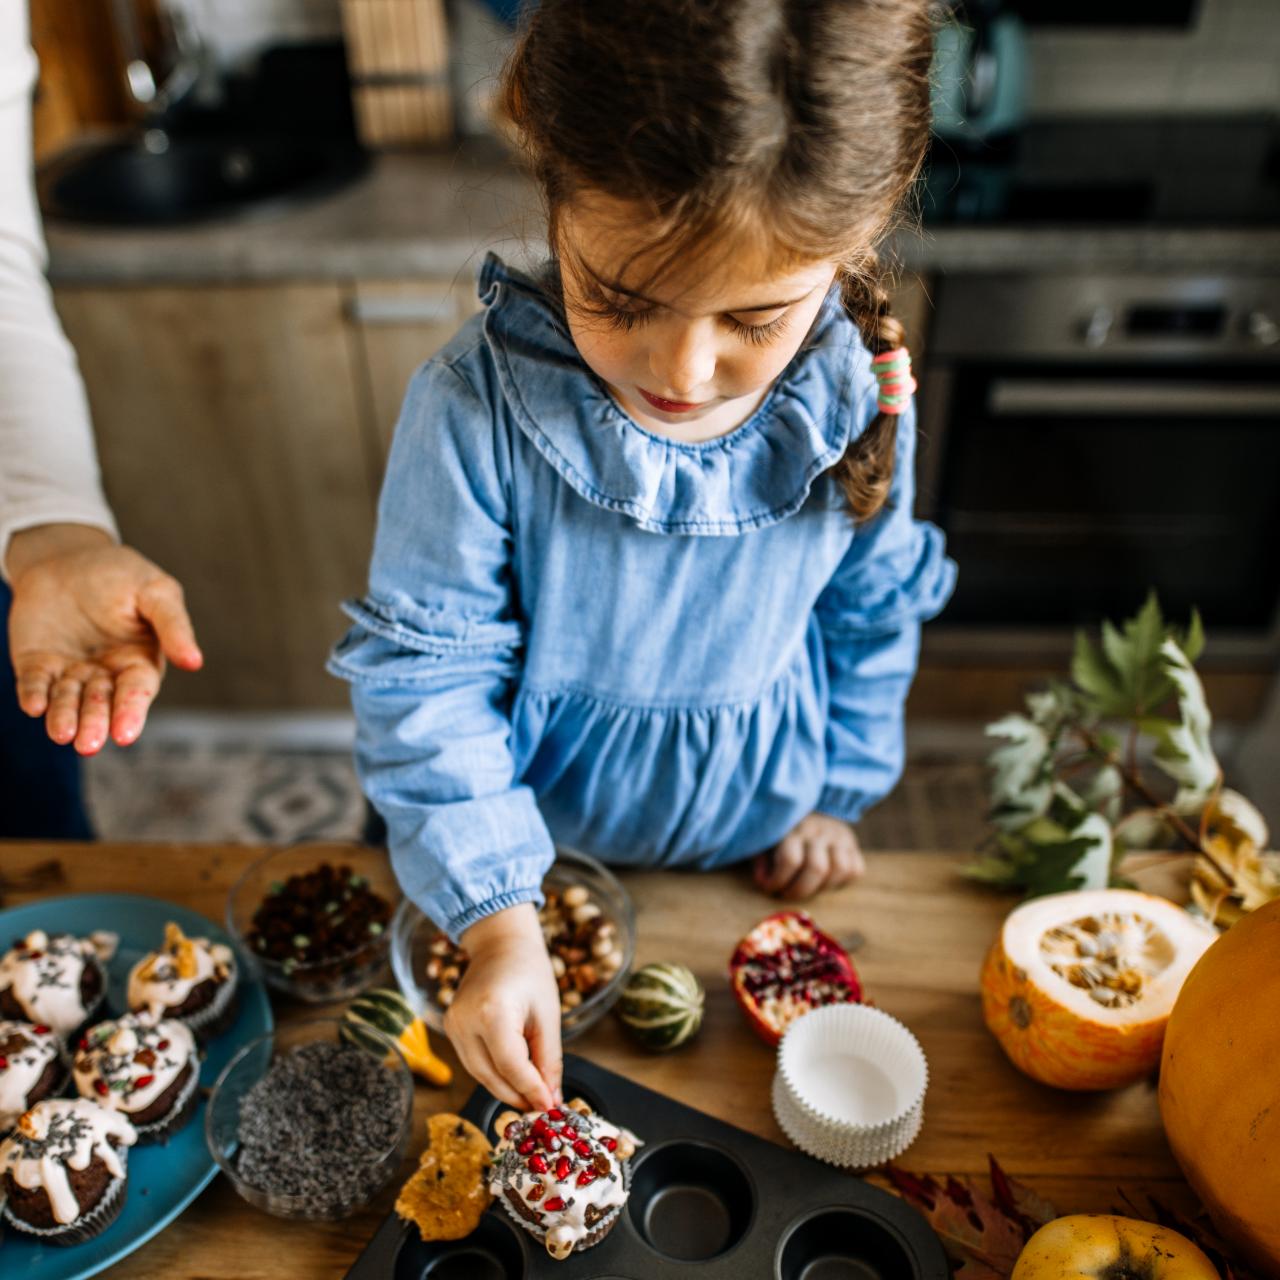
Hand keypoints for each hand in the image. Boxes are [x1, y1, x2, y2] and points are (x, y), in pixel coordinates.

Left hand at [6, 524, 202, 754]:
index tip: (124, 734)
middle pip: (100, 704)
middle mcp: (105, 674)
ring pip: (67, 700)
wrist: (69, 556)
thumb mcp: (156, 592)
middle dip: (94, 724)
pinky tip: (34, 706)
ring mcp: (69, 671)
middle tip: (88, 744)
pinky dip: (34, 695)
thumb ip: (173, 626)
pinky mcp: (38, 663)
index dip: (130, 712)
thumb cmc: (122, 574)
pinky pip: (35, 683)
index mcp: (139, 663)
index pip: (136, 693)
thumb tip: (195, 662)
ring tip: (61, 734)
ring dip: (63, 718)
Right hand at [446, 903, 562, 1109]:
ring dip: (506, 1088)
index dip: (531, 1091)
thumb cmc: (529, 972)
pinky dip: (494, 1073)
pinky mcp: (450, 1029)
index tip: (550, 1106)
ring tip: (532, 1095)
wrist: (500, 944)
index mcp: (492, 1011)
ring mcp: (453, 1025)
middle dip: (519, 1095)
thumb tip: (551, 1098)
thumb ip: (549, 1059)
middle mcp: (465, 1021)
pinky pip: (473, 1062)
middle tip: (543, 1106)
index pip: (511, 1066)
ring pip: (479, 1074)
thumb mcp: (548, 1014)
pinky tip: (514, 1076)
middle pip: (491, 1076)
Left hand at [753, 812, 865, 899]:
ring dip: (823, 886)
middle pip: (817, 868)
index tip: (769, 888)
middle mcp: (819, 830)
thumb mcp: (766, 838)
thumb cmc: (782, 829)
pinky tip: (825, 881)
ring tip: (808, 887)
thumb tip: (763, 882)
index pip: (790, 860)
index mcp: (794, 827)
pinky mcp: (853, 845)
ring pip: (840, 869)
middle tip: (787, 894)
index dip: (778, 881)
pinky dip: (842, 881)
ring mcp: (839, 837)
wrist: (809, 805)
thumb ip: (762, 859)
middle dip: (799, 890)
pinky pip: (856, 869)